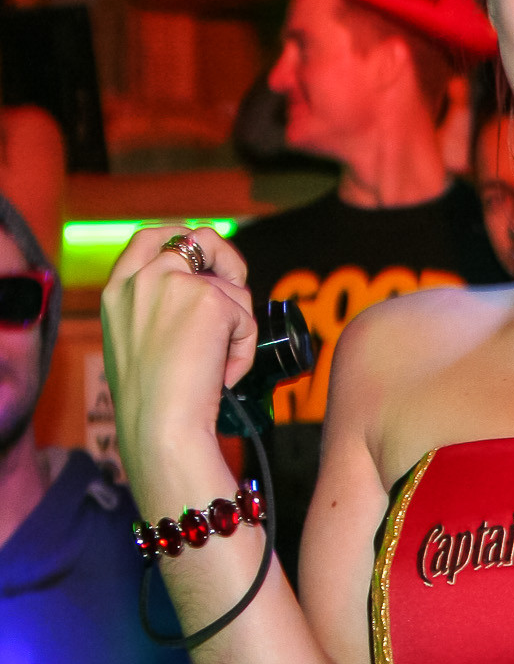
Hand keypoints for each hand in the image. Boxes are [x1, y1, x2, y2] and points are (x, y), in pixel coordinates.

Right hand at [98, 225, 256, 513]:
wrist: (158, 426)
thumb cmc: (151, 401)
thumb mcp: (136, 343)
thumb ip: (158, 310)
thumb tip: (209, 293)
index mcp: (117, 290)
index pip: (149, 238)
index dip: (183, 237)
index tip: (205, 251)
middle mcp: (144, 279)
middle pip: (199, 239)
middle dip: (228, 261)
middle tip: (237, 294)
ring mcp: (176, 284)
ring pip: (232, 287)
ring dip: (235, 326)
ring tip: (213, 366)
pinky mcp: (211, 300)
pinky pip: (246, 317)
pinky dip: (243, 348)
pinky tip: (221, 373)